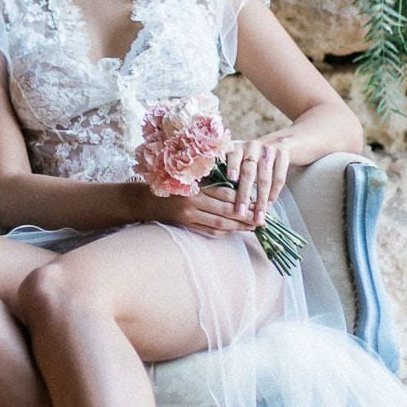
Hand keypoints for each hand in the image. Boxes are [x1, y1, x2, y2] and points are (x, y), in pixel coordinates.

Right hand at [137, 185, 258, 236]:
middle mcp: (192, 202)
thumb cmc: (168, 182)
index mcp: (195, 185)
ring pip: (219, 224)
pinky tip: (235, 230)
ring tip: (253, 227)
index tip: (258, 200)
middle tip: (261, 219)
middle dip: (245, 216)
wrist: (144, 200)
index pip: (225, 193)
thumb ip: (208, 177)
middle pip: (225, 211)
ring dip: (238, 227)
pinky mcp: (186, 226)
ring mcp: (188, 216)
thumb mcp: (187, 175)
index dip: (243, 198)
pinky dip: (224, 231)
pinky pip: (209, 231)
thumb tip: (235, 182)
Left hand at [222, 136, 290, 227]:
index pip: (233, 156)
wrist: (277, 143)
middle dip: (244, 194)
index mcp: (237, 146)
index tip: (230, 179)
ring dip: (261, 199)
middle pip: (248, 172)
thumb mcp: (237, 158)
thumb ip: (225, 170)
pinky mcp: (283, 155)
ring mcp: (268, 150)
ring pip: (265, 178)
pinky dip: (275, 192)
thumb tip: (213, 195)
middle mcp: (252, 146)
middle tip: (240, 213)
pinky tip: (269, 205)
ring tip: (258, 217)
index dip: (232, 167)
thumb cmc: (249, 158)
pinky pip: (279, 177)